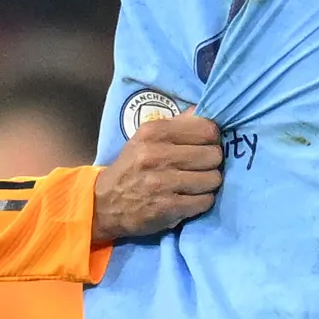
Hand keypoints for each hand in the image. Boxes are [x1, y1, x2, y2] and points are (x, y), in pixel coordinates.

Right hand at [90, 110, 224, 244]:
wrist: (104, 204)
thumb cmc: (131, 167)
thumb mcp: (146, 138)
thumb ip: (177, 124)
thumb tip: (204, 111)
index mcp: (154, 132)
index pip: (207, 129)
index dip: (212, 140)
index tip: (204, 147)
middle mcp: (157, 154)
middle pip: (213, 155)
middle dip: (212, 163)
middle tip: (200, 169)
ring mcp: (162, 182)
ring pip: (213, 179)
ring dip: (208, 184)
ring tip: (195, 185)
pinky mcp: (167, 207)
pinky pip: (205, 201)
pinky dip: (202, 202)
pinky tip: (190, 200)